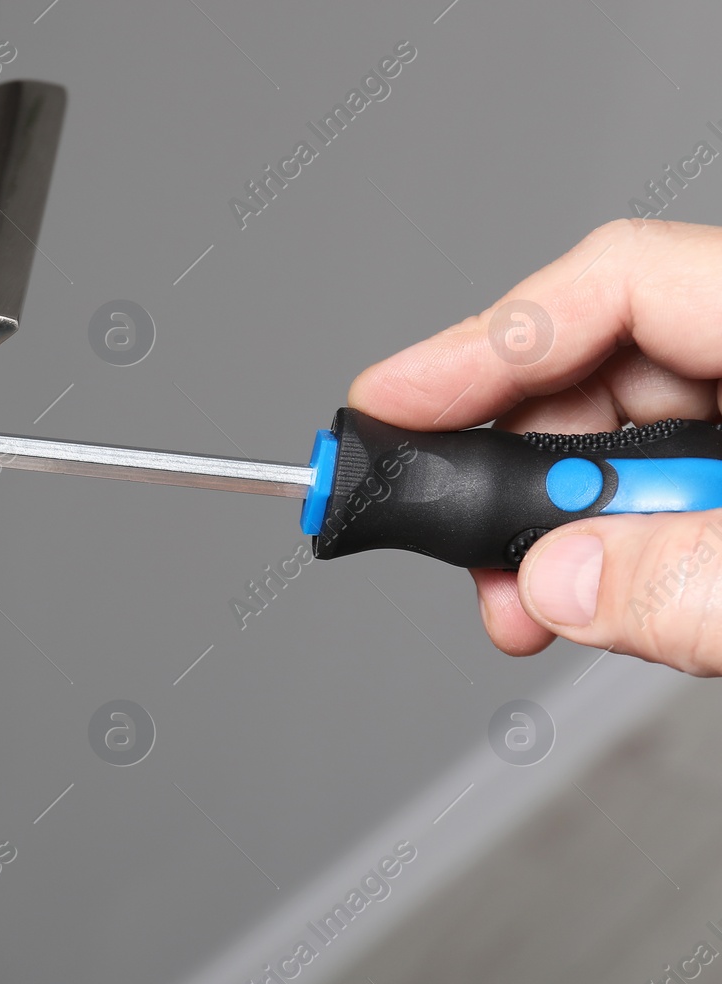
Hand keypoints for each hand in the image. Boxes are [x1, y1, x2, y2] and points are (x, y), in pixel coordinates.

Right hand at [350, 218, 721, 674]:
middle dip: (516, 469)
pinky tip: (598, 596)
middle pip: (603, 365)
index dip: (486, 342)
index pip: (618, 280)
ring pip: (629, 436)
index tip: (391, 405)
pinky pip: (672, 488)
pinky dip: (621, 546)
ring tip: (532, 603)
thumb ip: (692, 580)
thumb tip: (557, 580)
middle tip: (460, 548)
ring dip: (560, 526)